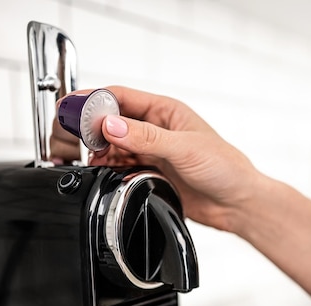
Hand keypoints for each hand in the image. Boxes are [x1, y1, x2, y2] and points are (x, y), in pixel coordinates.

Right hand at [69, 86, 262, 233]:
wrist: (236, 203)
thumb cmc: (225, 168)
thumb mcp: (184, 148)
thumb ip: (145, 137)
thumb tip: (111, 125)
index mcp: (166, 112)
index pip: (121, 97)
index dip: (94, 99)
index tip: (74, 107)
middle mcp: (157, 130)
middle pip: (113, 122)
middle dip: (93, 128)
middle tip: (77, 137)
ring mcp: (153, 152)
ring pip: (115, 146)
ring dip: (101, 152)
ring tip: (93, 159)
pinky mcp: (152, 174)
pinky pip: (123, 167)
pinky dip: (111, 169)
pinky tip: (105, 173)